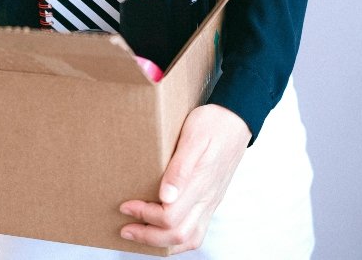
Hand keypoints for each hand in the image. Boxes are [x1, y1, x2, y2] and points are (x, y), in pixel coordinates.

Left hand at [119, 104, 250, 252]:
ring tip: (140, 234)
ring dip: (162, 242)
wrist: (236, 120)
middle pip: (178, 235)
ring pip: (190, 239)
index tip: (125, 206)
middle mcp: (208, 199)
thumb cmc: (212, 124)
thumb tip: (166, 197)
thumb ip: (180, 169)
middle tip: (125, 228)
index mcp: (201, 184)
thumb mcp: (193, 137)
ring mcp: (211, 203)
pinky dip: (176, 240)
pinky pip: (196, 232)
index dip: (144, 216)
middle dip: (148, 236)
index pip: (170, 216)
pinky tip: (161, 232)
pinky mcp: (211, 202)